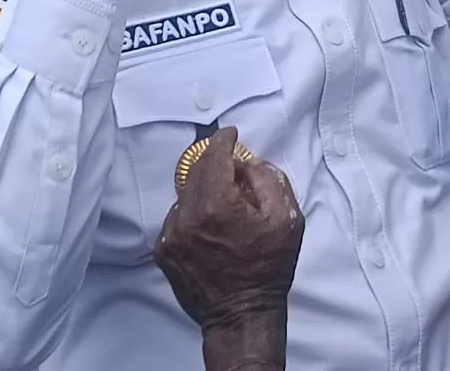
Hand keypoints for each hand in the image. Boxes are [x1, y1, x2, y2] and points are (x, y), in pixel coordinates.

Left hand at [154, 128, 303, 332]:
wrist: (243, 315)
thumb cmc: (268, 268)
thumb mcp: (285, 218)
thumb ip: (266, 178)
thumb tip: (246, 162)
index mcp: (217, 204)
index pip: (214, 156)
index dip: (223, 140)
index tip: (231, 134)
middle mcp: (187, 216)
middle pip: (196, 170)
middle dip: (214, 162)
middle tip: (230, 164)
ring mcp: (171, 234)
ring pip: (184, 193)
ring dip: (202, 189)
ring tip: (223, 203)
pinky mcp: (164, 250)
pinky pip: (176, 217)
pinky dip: (191, 212)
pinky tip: (210, 225)